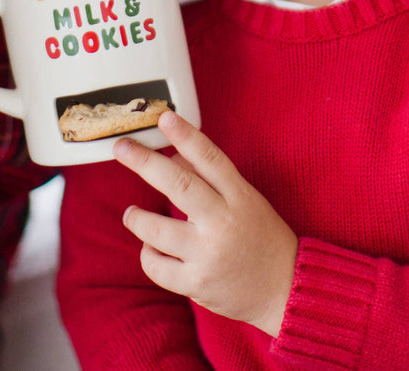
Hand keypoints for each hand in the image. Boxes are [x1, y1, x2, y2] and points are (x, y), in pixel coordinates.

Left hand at [115, 111, 297, 336]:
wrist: (286, 290)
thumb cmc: (263, 239)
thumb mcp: (247, 202)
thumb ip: (211, 180)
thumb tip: (172, 156)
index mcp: (241, 197)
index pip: (210, 159)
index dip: (186, 136)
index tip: (164, 117)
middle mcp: (223, 223)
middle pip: (178, 185)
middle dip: (144, 162)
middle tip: (121, 147)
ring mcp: (208, 255)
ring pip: (156, 229)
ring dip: (137, 218)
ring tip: (132, 213)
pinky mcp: (196, 283)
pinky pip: (156, 265)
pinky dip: (148, 253)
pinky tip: (153, 248)